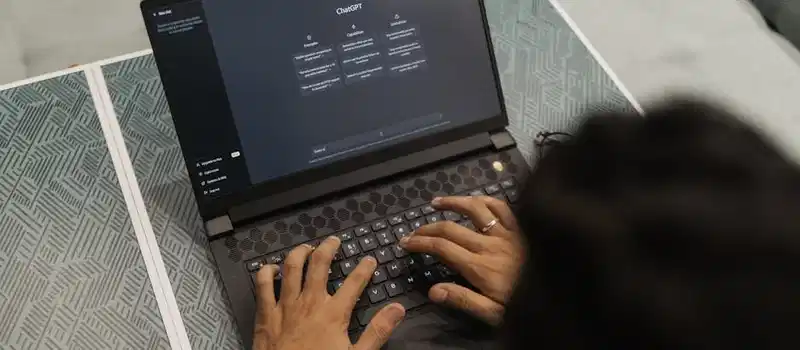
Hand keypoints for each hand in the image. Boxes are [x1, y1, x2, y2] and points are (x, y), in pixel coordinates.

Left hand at [252, 236, 405, 349]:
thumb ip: (377, 331)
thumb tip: (397, 309)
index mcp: (333, 313)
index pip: (354, 282)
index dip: (364, 268)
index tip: (370, 260)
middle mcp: (309, 303)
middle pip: (319, 264)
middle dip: (328, 248)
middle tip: (334, 240)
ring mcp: (285, 306)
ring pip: (291, 267)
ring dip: (300, 253)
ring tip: (306, 247)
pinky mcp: (265, 315)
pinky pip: (262, 285)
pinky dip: (266, 272)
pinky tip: (270, 267)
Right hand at [399, 196, 522, 324]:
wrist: (564, 292)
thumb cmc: (526, 305)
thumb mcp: (493, 313)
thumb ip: (463, 300)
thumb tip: (433, 290)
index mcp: (480, 267)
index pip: (441, 248)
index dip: (419, 242)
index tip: (405, 242)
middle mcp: (490, 245)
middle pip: (451, 228)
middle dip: (427, 228)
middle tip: (413, 231)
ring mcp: (507, 233)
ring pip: (474, 209)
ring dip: (453, 203)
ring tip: (436, 203)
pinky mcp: (522, 227)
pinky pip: (501, 206)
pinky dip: (486, 200)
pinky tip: (476, 200)